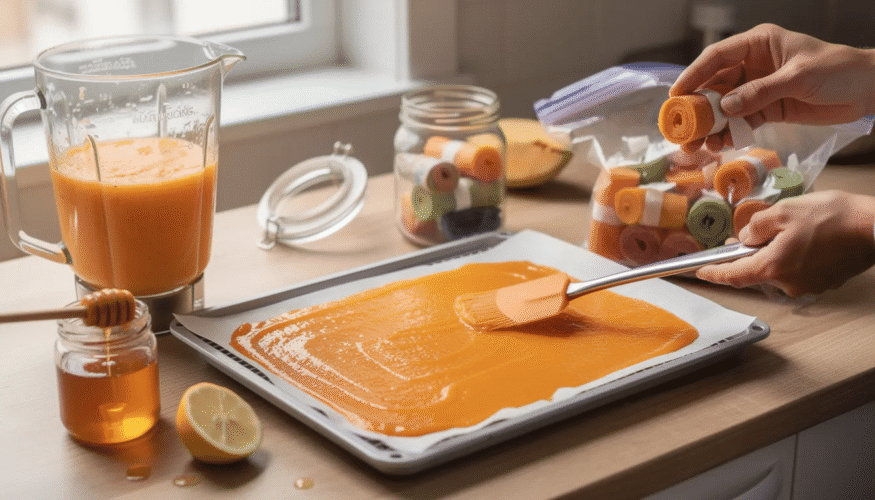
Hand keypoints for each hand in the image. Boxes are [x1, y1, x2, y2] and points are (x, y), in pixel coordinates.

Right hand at [671, 23, 874, 151]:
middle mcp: (753, 65)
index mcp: (759, 44)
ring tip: (699, 144)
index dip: (694, 74)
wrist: (866, 89)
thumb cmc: (838, 70)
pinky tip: (720, 144)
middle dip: (698, 106)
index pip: (717, 57)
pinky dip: (730, 132)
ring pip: (725, 106)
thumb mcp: (798, 76)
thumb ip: (760, 91)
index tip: (677, 95)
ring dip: (711, 125)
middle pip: (715, 84)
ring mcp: (758, 88)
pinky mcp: (766, 108)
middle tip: (683, 127)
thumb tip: (725, 107)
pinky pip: (740, 121)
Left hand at [696, 190, 874, 296]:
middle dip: (751, 253)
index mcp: (773, 267)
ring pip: (780, 269)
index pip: (734, 275)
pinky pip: (800, 270)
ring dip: (776, 252)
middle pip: (758, 270)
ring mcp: (809, 285)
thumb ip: (757, 226)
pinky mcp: (826, 282)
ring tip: (790, 228)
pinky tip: (807, 237)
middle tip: (749, 234)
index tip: (700, 271)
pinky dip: (796, 256)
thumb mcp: (784, 212)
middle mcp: (789, 283)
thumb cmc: (833, 217)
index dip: (714, 273)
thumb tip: (746, 238)